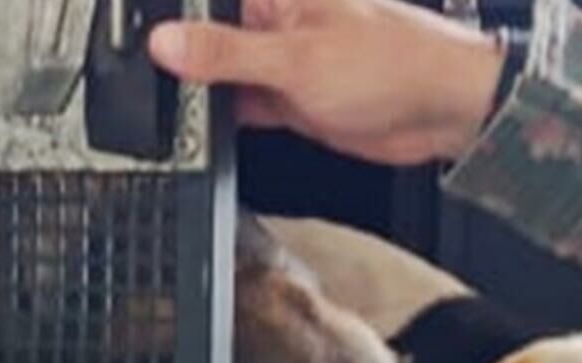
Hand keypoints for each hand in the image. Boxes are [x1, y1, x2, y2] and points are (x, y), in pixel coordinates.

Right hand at [147, 0, 504, 164]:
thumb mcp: (293, 59)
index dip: (171, 19)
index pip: (205, 3)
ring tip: (168, 111)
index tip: (135, 37)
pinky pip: (247, 107)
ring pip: (226, 76)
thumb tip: (166, 42)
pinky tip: (206, 130)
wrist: (446, 110)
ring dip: (204, 93)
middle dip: (181, 58)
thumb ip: (225, 53)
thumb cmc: (393, 62)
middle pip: (210, 37)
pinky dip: (228, 120)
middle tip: (143, 81)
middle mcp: (276, 24)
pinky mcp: (296, 100)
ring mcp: (286, 63)